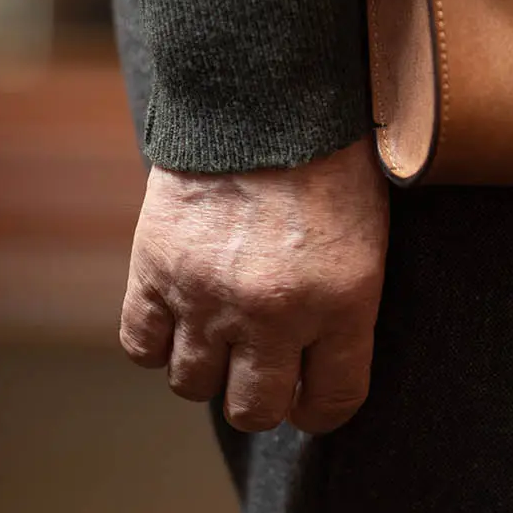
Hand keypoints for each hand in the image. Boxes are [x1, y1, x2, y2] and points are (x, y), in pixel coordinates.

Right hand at [119, 138, 388, 433]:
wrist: (268, 101)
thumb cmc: (331, 164)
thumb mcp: (369, 237)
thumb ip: (346, 308)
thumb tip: (318, 371)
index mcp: (345, 300)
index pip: (335, 402)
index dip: (322, 408)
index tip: (313, 397)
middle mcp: (276, 311)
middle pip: (255, 411)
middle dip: (262, 399)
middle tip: (264, 372)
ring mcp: (209, 296)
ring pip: (194, 386)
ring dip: (208, 368)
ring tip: (223, 334)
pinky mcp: (156, 272)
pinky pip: (143, 348)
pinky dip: (159, 342)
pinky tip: (182, 315)